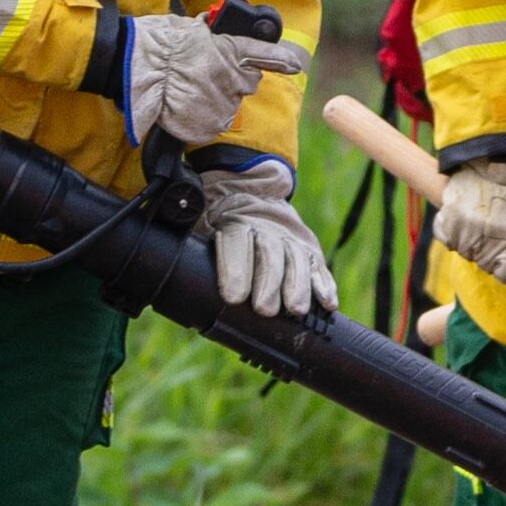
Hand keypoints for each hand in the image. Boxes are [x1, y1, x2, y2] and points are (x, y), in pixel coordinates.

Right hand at [124, 10, 304, 147]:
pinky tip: (183, 105)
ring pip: (229, 103)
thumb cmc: (155, 44)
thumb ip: (211, 35)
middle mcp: (232, 77)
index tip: (294, 65)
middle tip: (203, 75)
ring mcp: (222, 102)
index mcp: (230, 49)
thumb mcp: (188, 29)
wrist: (132, 67)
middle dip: (232, 80)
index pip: (264, 55)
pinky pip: (212, 121)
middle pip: (247, 83)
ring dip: (214, 98)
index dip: (280, 60)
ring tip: (186, 89)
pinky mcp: (208, 124)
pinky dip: (201, 117)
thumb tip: (216, 31)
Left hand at [194, 159, 333, 317]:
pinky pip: (318, 266)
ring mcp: (290, 237)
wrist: (250, 194)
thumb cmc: (219, 226)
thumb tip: (178, 295)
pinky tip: (327, 304)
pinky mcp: (308, 248)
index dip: (235, 270)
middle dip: (269, 283)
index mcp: (234, 223)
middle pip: (271, 253)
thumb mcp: (200, 231)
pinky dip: (324, 285)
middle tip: (265, 310)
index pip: (236, 243)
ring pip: (297, 259)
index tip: (233, 297)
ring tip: (296, 310)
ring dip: (298, 286)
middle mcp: (266, 228)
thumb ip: (192, 256)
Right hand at [435, 158, 505, 288]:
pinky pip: (448, 239)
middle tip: (504, 236)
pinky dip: (455, 234)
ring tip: (487, 222)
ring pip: (469, 254)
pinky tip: (467, 221)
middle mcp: (489, 246)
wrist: (497, 155)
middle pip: (490, 267)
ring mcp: (465, 235)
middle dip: (499, 257)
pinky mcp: (446, 221)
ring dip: (477, 245)